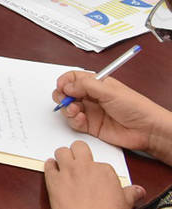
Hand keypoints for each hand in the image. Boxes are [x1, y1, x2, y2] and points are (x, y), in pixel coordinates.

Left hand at [44, 140, 139, 208]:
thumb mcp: (126, 204)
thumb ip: (131, 193)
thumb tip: (138, 190)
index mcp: (104, 170)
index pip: (100, 162)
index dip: (97, 171)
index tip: (95, 178)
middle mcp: (85, 166)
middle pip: (78, 147)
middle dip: (78, 152)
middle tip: (78, 162)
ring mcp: (68, 171)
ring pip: (61, 151)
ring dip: (62, 157)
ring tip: (64, 165)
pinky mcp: (53, 180)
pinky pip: (48, 165)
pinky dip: (50, 166)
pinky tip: (53, 170)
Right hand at [54, 71, 171, 157]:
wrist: (147, 130)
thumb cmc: (136, 107)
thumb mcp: (109, 91)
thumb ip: (86, 86)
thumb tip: (66, 86)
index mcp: (97, 83)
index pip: (73, 78)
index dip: (64, 81)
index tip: (62, 87)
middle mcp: (91, 96)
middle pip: (67, 92)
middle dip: (62, 95)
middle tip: (65, 99)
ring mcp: (90, 111)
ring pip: (68, 107)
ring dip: (67, 109)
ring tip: (76, 111)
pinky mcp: (91, 126)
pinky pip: (74, 122)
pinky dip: (74, 120)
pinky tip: (81, 119)